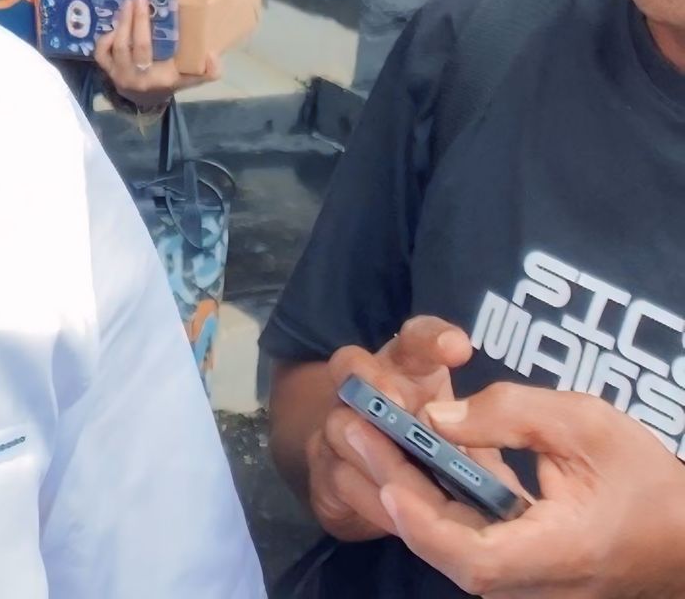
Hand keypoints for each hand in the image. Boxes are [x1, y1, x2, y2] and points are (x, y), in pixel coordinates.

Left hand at [94, 0, 218, 107]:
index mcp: (159, 77)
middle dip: (138, 19)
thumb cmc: (168, 81)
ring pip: (118, 47)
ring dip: (123, 24)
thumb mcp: (190, 78)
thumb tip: (212, 54)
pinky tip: (116, 27)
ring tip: (128, 4)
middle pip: (137, 45)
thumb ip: (207, 70)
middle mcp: (138, 77)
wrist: (145, 100)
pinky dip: (106, 38)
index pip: (155, 52)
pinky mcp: (108, 71)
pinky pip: (101, 53)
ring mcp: (120, 74)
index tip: (151, 5)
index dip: (148, 27)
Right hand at [307, 317, 474, 543]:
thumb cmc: (429, 452)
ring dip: (372, 449)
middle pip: (351, 366)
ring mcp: (337, 427)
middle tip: (398, 402)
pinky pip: (339, 479)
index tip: (460, 349)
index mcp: (404, 370)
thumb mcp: (463, 440)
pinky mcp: (325, 472)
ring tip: (402, 473)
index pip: (415, 340)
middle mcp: (364, 389)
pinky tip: (399, 516)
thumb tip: (510, 465)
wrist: (368, 481)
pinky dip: (369, 496)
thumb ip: (480, 440)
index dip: (432, 338)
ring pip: (341, 427)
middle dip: (374, 383)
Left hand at [378, 385, 684, 597]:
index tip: (388, 481)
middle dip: (394, 487)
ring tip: (366, 430)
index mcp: (559, 554)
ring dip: (405, 490)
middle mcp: (537, 584)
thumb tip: (437, 416)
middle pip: (450, 549)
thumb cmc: (644, 477)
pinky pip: (466, 542)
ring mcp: (529, 585)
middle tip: (352, 425)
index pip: (478, 560)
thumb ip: (510, 413)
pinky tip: (404, 454)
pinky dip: (432, 500)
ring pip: (451, 547)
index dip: (425, 524)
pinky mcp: (523, 572)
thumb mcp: (584, 423)